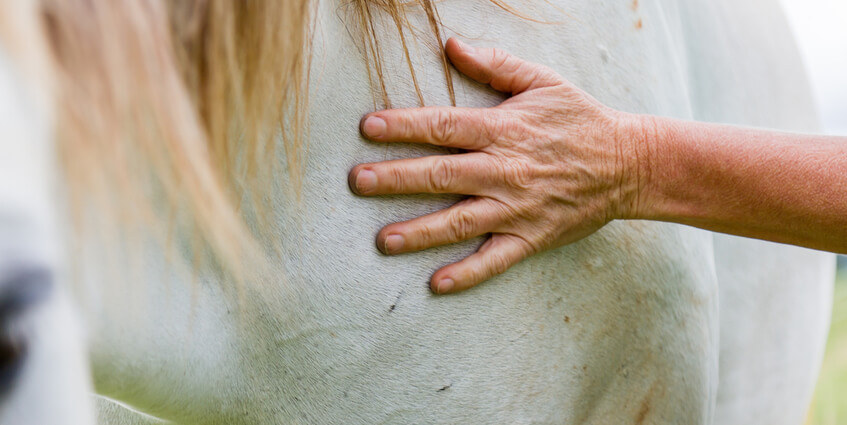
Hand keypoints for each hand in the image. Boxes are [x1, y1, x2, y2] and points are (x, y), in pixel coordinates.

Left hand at [349, 38, 647, 293]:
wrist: (630, 163)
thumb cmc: (581, 120)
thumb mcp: (543, 81)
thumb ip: (495, 65)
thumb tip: (451, 44)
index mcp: (504, 129)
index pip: (444, 126)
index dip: (404, 126)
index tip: (368, 128)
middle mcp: (506, 170)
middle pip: (442, 175)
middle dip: (396, 179)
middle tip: (358, 183)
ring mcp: (518, 207)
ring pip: (460, 221)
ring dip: (419, 232)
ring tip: (383, 241)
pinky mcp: (531, 236)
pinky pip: (495, 259)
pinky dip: (467, 273)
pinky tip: (437, 283)